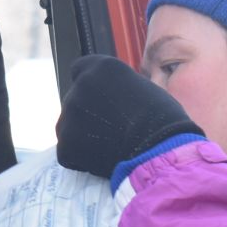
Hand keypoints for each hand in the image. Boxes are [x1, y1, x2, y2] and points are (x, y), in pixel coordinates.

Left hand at [55, 54, 200, 179]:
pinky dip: (80, 157)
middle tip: (109, 128)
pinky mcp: (65, 145)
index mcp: (101, 67)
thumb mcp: (141, 87)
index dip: (91, 86)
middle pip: (75, 99)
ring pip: (68, 125)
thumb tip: (111, 98)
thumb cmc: (161, 119)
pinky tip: (101, 159)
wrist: (157, 149)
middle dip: (87, 112)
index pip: (80, 69)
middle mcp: (80, 86)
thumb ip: (118, 88)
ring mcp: (69, 115)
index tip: (101, 99)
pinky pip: (68, 151)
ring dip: (82, 134)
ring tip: (107, 146)